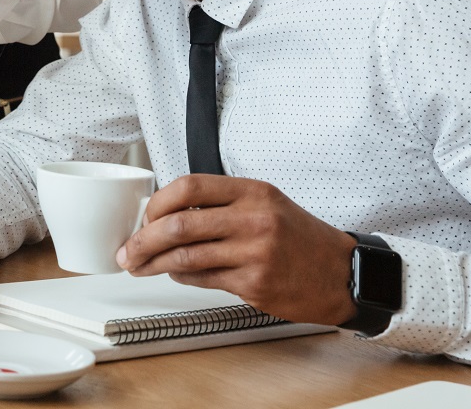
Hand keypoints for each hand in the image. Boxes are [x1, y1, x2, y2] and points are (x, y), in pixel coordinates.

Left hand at [116, 175, 357, 324]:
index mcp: (253, 192)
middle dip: (143, 239)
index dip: (158, 202)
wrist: (342, 274)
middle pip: (179, 225)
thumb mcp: (266, 204)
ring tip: (139, 266)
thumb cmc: (300, 238)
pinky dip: (181, 278)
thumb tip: (167, 214)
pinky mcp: (255, 284)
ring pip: (185, 257)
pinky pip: (203, 280)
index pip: (189, 187)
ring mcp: (255, 254)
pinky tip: (175, 275)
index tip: (144, 216)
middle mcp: (253, 219)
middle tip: (128, 250)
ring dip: (154, 264)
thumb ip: (221, 204)